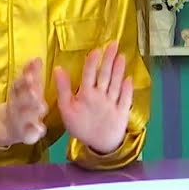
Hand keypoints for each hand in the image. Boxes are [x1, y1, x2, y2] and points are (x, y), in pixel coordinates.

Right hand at [3, 58, 48, 144]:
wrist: (9, 124)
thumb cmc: (24, 100)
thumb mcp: (26, 86)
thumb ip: (31, 73)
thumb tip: (37, 58)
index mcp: (17, 93)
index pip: (19, 84)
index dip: (24, 80)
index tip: (32, 76)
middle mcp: (17, 106)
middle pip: (21, 100)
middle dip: (28, 95)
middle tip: (36, 91)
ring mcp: (20, 120)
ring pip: (25, 116)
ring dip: (31, 112)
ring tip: (42, 107)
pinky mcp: (26, 134)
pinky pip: (30, 134)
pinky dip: (34, 132)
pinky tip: (41, 130)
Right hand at [53, 41, 133, 155]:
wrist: (97, 146)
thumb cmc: (80, 126)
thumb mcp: (65, 109)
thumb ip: (63, 89)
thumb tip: (58, 68)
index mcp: (85, 95)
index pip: (89, 74)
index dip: (93, 61)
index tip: (97, 48)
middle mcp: (100, 97)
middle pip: (105, 75)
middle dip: (109, 59)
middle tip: (114, 44)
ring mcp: (112, 104)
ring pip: (117, 84)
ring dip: (119, 69)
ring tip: (122, 56)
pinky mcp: (123, 111)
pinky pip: (126, 98)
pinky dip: (128, 88)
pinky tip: (130, 77)